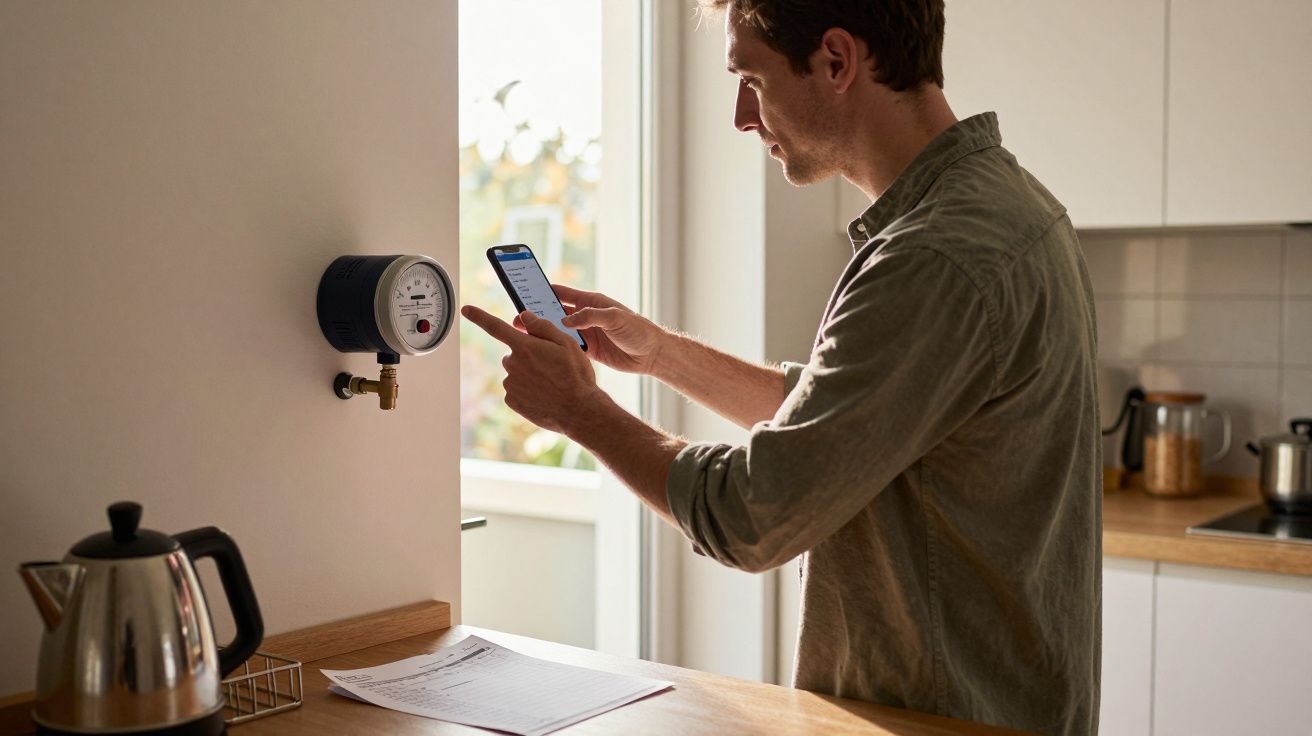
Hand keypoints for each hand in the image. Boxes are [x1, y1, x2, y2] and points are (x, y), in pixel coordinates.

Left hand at [461, 305, 604, 434]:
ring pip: (516, 372)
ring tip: (551, 383)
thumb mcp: (567, 343)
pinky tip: (543, 394)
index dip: (479, 316)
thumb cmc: (575, 375)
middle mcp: (512, 364)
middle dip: (528, 356)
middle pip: (514, 353)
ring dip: (528, 374)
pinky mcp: (511, 401)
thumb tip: (524, 317)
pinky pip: (516, 389)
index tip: (466, 310)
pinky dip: (527, 390)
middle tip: (551, 366)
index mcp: (524, 346)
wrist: (578, 410)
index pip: (495, 326)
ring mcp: (510, 383)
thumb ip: (542, 326)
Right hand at [518, 285, 665, 374]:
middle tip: (517, 318)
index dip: (541, 290)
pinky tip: (541, 353)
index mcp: (590, 302)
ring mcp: (584, 333)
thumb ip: (591, 316)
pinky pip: (566, 347)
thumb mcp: (615, 318)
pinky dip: (554, 349)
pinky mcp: (587, 350)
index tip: (523, 290)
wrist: (651, 354)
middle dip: (536, 314)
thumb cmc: (638, 330)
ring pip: (557, 331)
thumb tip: (566, 319)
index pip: (560, 292)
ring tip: (524, 337)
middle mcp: (584, 316)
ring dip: (543, 333)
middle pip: (554, 312)